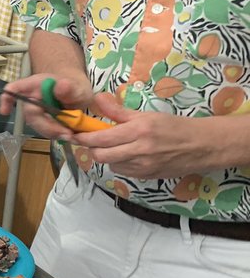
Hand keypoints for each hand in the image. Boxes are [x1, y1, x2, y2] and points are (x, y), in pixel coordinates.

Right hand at [0, 73, 93, 140]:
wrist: (78, 95)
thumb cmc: (75, 87)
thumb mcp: (77, 87)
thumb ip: (70, 88)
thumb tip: (62, 85)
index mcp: (35, 85)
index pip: (14, 88)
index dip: (6, 99)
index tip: (5, 112)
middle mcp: (31, 98)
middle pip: (29, 114)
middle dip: (46, 125)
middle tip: (67, 132)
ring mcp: (35, 112)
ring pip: (37, 125)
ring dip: (52, 132)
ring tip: (70, 134)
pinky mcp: (41, 122)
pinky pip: (43, 131)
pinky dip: (55, 134)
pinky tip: (67, 134)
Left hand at [72, 94, 217, 179]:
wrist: (202, 146)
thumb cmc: (173, 126)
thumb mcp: (146, 115)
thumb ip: (118, 111)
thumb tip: (97, 100)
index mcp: (138, 132)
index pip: (100, 139)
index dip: (83, 138)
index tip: (75, 134)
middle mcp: (139, 151)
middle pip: (100, 156)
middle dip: (92, 149)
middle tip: (92, 141)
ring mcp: (143, 167)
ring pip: (111, 164)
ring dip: (107, 156)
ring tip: (114, 146)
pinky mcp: (147, 177)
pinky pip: (124, 172)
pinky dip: (120, 164)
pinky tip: (127, 155)